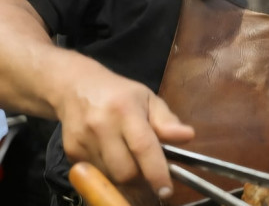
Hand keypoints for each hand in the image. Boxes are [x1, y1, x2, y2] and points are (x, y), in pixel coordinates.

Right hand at [54, 61, 194, 200]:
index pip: (143, 147)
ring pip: (110, 177)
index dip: (156, 172)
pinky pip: (96, 174)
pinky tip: (113, 157)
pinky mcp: (71, 152)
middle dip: (142, 178)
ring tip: (132, 161)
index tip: (166, 190)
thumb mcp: (149, 99)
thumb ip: (167, 121)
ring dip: (125, 177)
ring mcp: (83, 141)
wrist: (76, 87)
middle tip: (149, 170)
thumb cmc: (120, 94)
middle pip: (125, 170)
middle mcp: (101, 126)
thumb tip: (187, 136)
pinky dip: (109, 173)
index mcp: (126, 110)